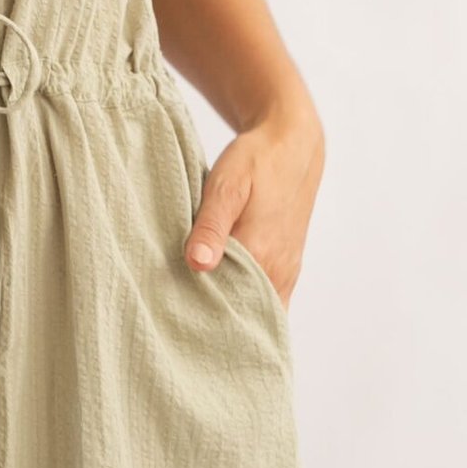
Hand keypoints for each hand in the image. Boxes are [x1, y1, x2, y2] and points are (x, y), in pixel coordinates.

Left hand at [183, 109, 324, 304]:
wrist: (294, 146)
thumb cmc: (257, 161)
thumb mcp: (227, 186)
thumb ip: (212, 226)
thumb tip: (197, 264)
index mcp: (260, 253)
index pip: (225, 303)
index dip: (199, 313)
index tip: (172, 315)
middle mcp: (277, 270)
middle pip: (243, 314)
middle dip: (213, 321)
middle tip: (178, 320)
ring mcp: (286, 271)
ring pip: (257, 310)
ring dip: (231, 313)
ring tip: (195, 313)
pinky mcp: (288, 267)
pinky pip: (269, 300)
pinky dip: (247, 305)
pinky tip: (222, 298)